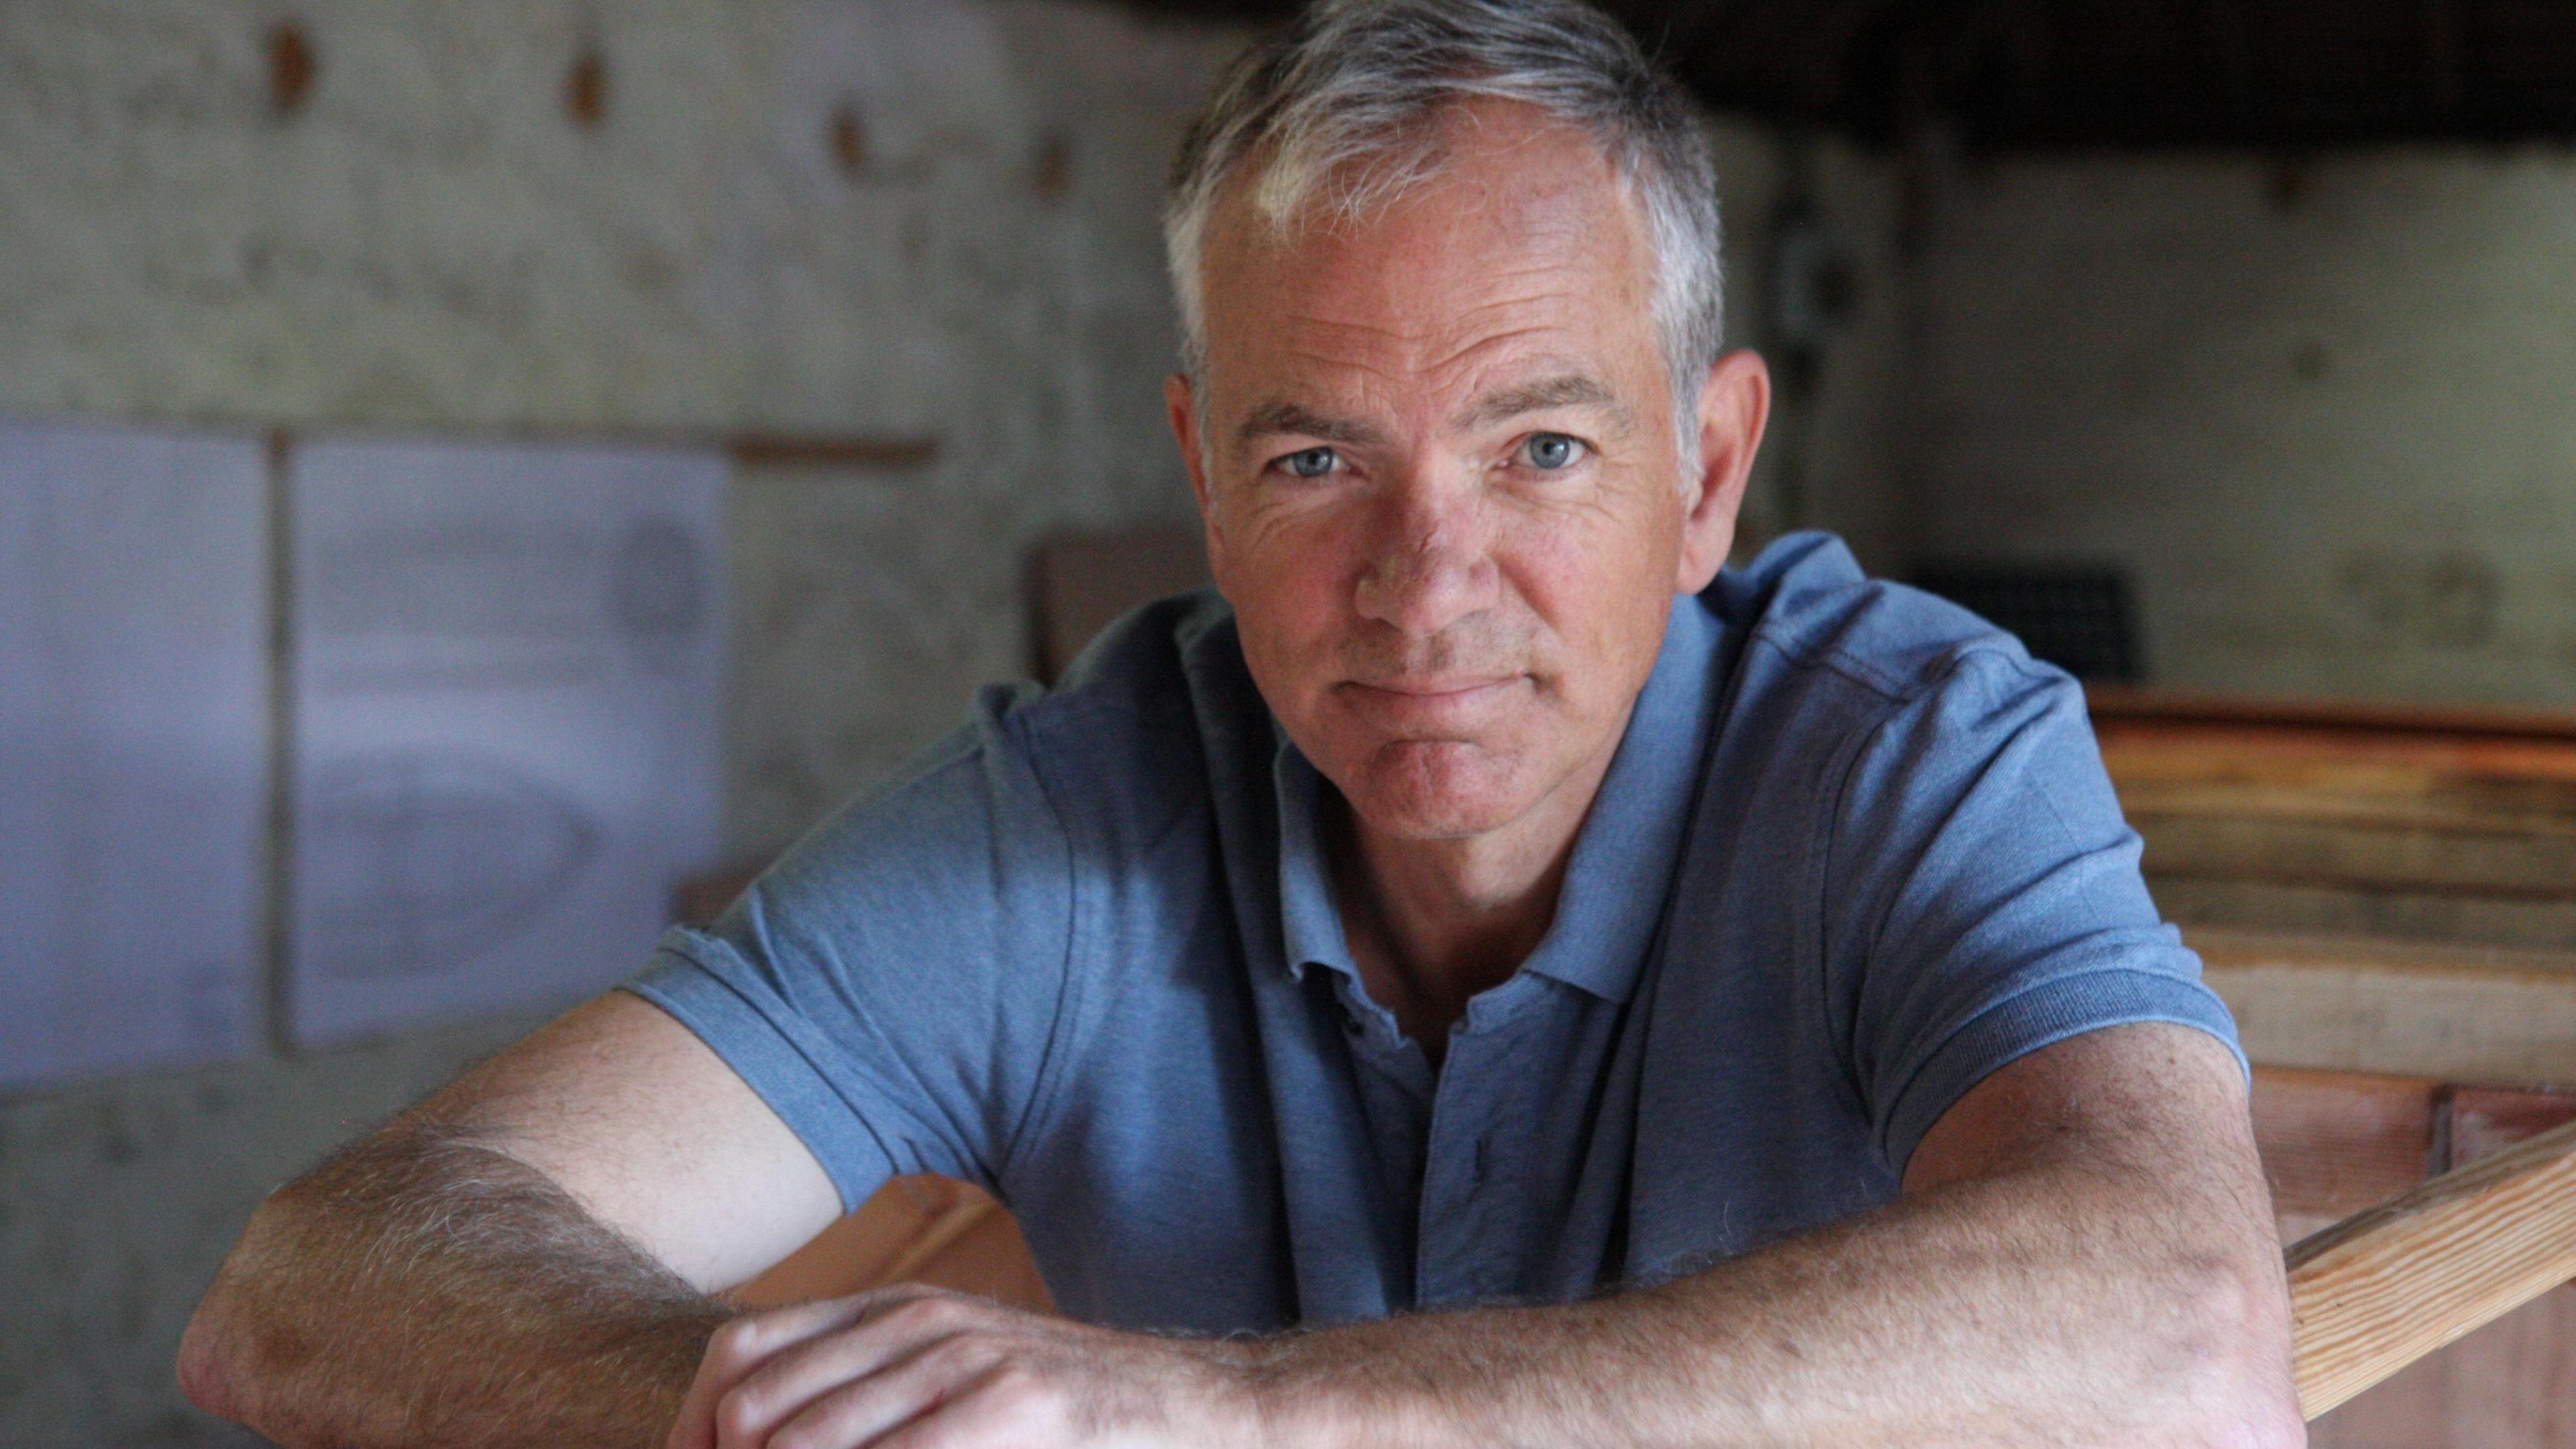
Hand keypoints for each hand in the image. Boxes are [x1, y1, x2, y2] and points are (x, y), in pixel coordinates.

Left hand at [667, 1284, 1268, 1448]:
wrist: (1188, 1405)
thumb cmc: (1059, 1411)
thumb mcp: (951, 1373)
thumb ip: (865, 1394)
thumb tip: (746, 1434)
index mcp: (890, 1308)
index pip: (739, 1353)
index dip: (690, 1430)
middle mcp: (916, 1320)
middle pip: (753, 1403)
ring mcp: (965, 1358)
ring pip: (806, 1439)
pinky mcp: (1013, 1404)